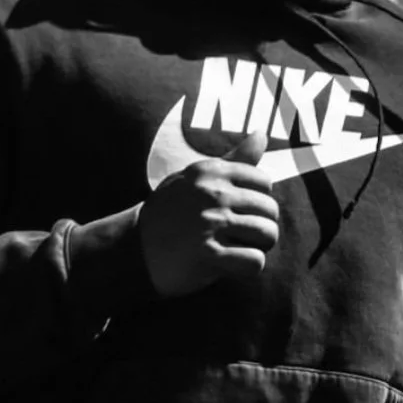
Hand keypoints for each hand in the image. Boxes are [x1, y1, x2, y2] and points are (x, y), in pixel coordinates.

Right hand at [138, 130, 279, 297]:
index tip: (238, 211)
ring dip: (258, 247)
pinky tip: (230, 265)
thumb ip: (233, 160)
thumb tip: (262, 134)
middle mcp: (212, 193)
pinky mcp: (208, 254)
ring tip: (236, 249)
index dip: (257, 201)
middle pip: (270, 209)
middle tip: (239, 236)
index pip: (264, 182)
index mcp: (210, 171)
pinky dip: (249, 268)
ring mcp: (210, 223)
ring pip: (267, 234)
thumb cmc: (170, 214)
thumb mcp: (195, 179)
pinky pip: (254, 261)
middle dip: (262, 226)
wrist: (133, 250)